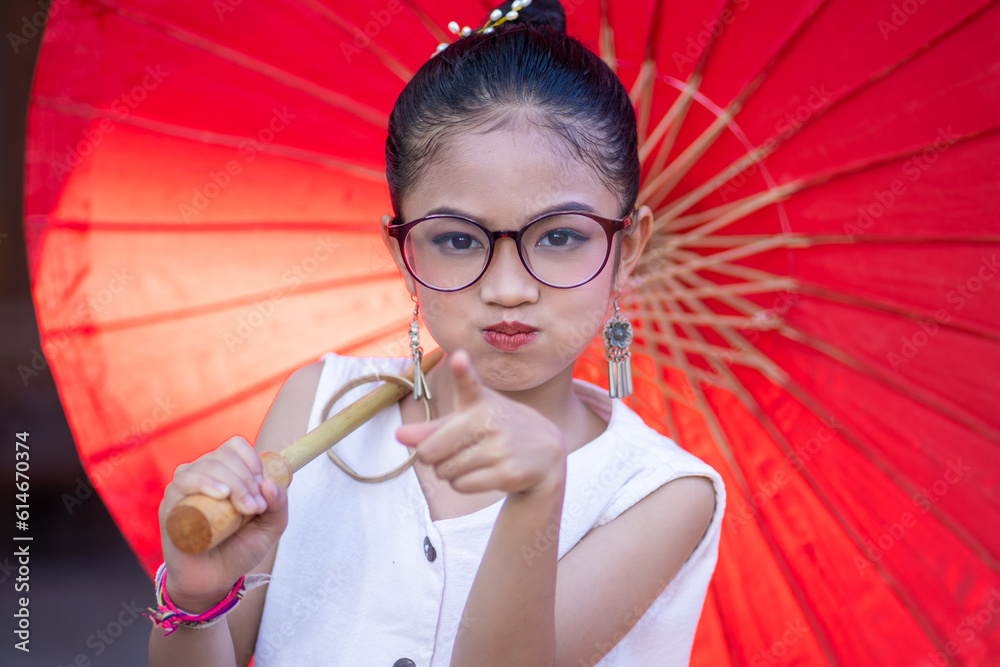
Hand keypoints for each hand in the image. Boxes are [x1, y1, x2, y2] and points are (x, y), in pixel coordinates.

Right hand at [157, 436, 287, 611]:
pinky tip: (221, 495)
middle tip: (255, 508)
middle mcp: (204, 476)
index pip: (236, 447)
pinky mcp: (171, 505)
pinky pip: (184, 482)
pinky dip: (205, 483)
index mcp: (226, 473)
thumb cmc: (238, 550)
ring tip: (244, 509)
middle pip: (224, 456)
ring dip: (233, 482)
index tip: (262, 487)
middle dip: (246, 479)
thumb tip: (268, 484)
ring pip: (207, 465)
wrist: (212, 581)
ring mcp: (186, 488)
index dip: (252, 461)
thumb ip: (279, 505)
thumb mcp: (269, 527)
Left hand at [395, 350, 566, 496]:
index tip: (458, 358)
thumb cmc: (494, 430)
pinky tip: (484, 473)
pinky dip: (463, 484)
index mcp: (480, 401)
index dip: (462, 370)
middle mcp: (493, 420)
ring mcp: (502, 448)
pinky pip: (461, 486)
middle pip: (431, 451)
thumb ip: (431, 428)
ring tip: (473, 460)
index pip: (469, 384)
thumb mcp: (465, 420)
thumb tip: (399, 436)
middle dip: (434, 456)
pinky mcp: (509, 474)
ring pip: (446, 471)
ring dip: (450, 472)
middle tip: (455, 449)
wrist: (544, 453)